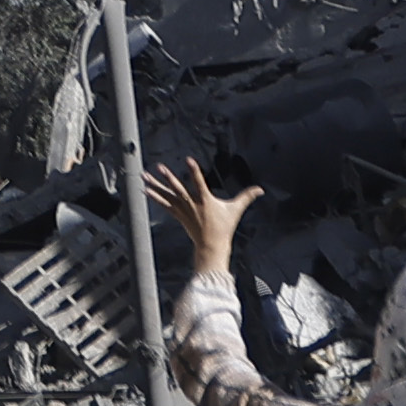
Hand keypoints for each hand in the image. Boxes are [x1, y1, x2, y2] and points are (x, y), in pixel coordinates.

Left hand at [155, 161, 248, 278]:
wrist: (211, 245)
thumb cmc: (224, 227)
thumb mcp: (236, 210)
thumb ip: (247, 197)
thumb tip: (261, 189)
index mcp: (205, 200)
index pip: (199, 182)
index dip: (193, 171)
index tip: (188, 160)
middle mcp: (192, 204)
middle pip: (178, 188)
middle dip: (169, 177)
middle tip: (160, 167)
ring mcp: (183, 210)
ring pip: (167, 195)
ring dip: (155, 185)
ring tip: (144, 176)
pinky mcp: (178, 215)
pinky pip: (164, 204)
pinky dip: (155, 197)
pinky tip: (145, 190)